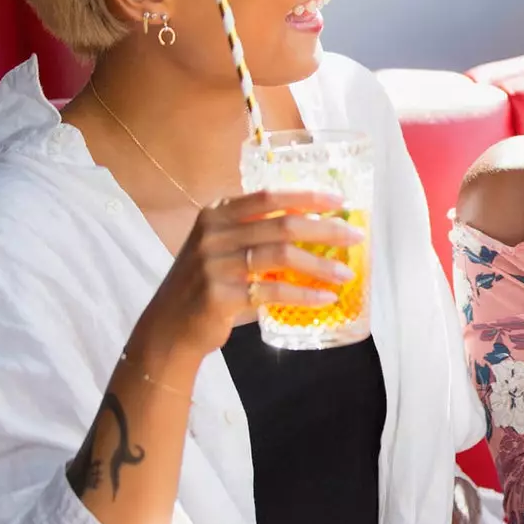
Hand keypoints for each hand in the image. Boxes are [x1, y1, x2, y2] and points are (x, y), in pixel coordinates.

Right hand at [132, 189, 364, 364]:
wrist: (169, 327)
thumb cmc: (207, 285)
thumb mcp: (224, 248)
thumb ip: (258, 234)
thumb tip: (319, 230)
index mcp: (216, 214)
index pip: (268, 196)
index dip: (307, 196)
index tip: (340, 202)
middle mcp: (213, 233)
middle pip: (283, 225)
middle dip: (325, 230)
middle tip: (354, 238)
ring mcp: (214, 264)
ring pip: (282, 256)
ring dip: (321, 265)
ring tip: (347, 274)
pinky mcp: (219, 295)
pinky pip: (273, 291)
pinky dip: (304, 294)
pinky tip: (325, 298)